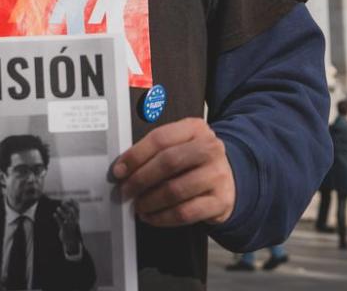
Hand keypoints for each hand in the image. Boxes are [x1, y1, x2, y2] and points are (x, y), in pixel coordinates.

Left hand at [54, 198, 82, 253]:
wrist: (70, 240)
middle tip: (62, 202)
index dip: (74, 203)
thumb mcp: (72, 220)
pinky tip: (54, 214)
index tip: (70, 198)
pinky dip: (57, 218)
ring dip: (62, 212)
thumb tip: (68, 202)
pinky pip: (61, 223)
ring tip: (57, 208)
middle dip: (68, 206)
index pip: (78, 209)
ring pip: (67, 217)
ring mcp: (70, 226)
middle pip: (73, 212)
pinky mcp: (65, 230)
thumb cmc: (70, 228)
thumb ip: (71, 212)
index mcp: (77, 218)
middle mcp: (75, 222)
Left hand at [111, 118, 235, 227]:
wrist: (227, 180)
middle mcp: (210, 148)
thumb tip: (123, 168)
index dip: (135, 155)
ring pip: (175, 190)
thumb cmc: (195, 162)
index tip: (119, 170)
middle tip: (126, 190)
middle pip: (168, 162)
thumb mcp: (180, 145)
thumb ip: (155, 151)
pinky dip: (162, 217)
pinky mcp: (221, 201)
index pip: (160, 138)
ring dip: (150, 201)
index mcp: (196, 129)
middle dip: (140, 179)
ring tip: (139, 206)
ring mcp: (218, 175)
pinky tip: (152, 217)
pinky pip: (185, 212)